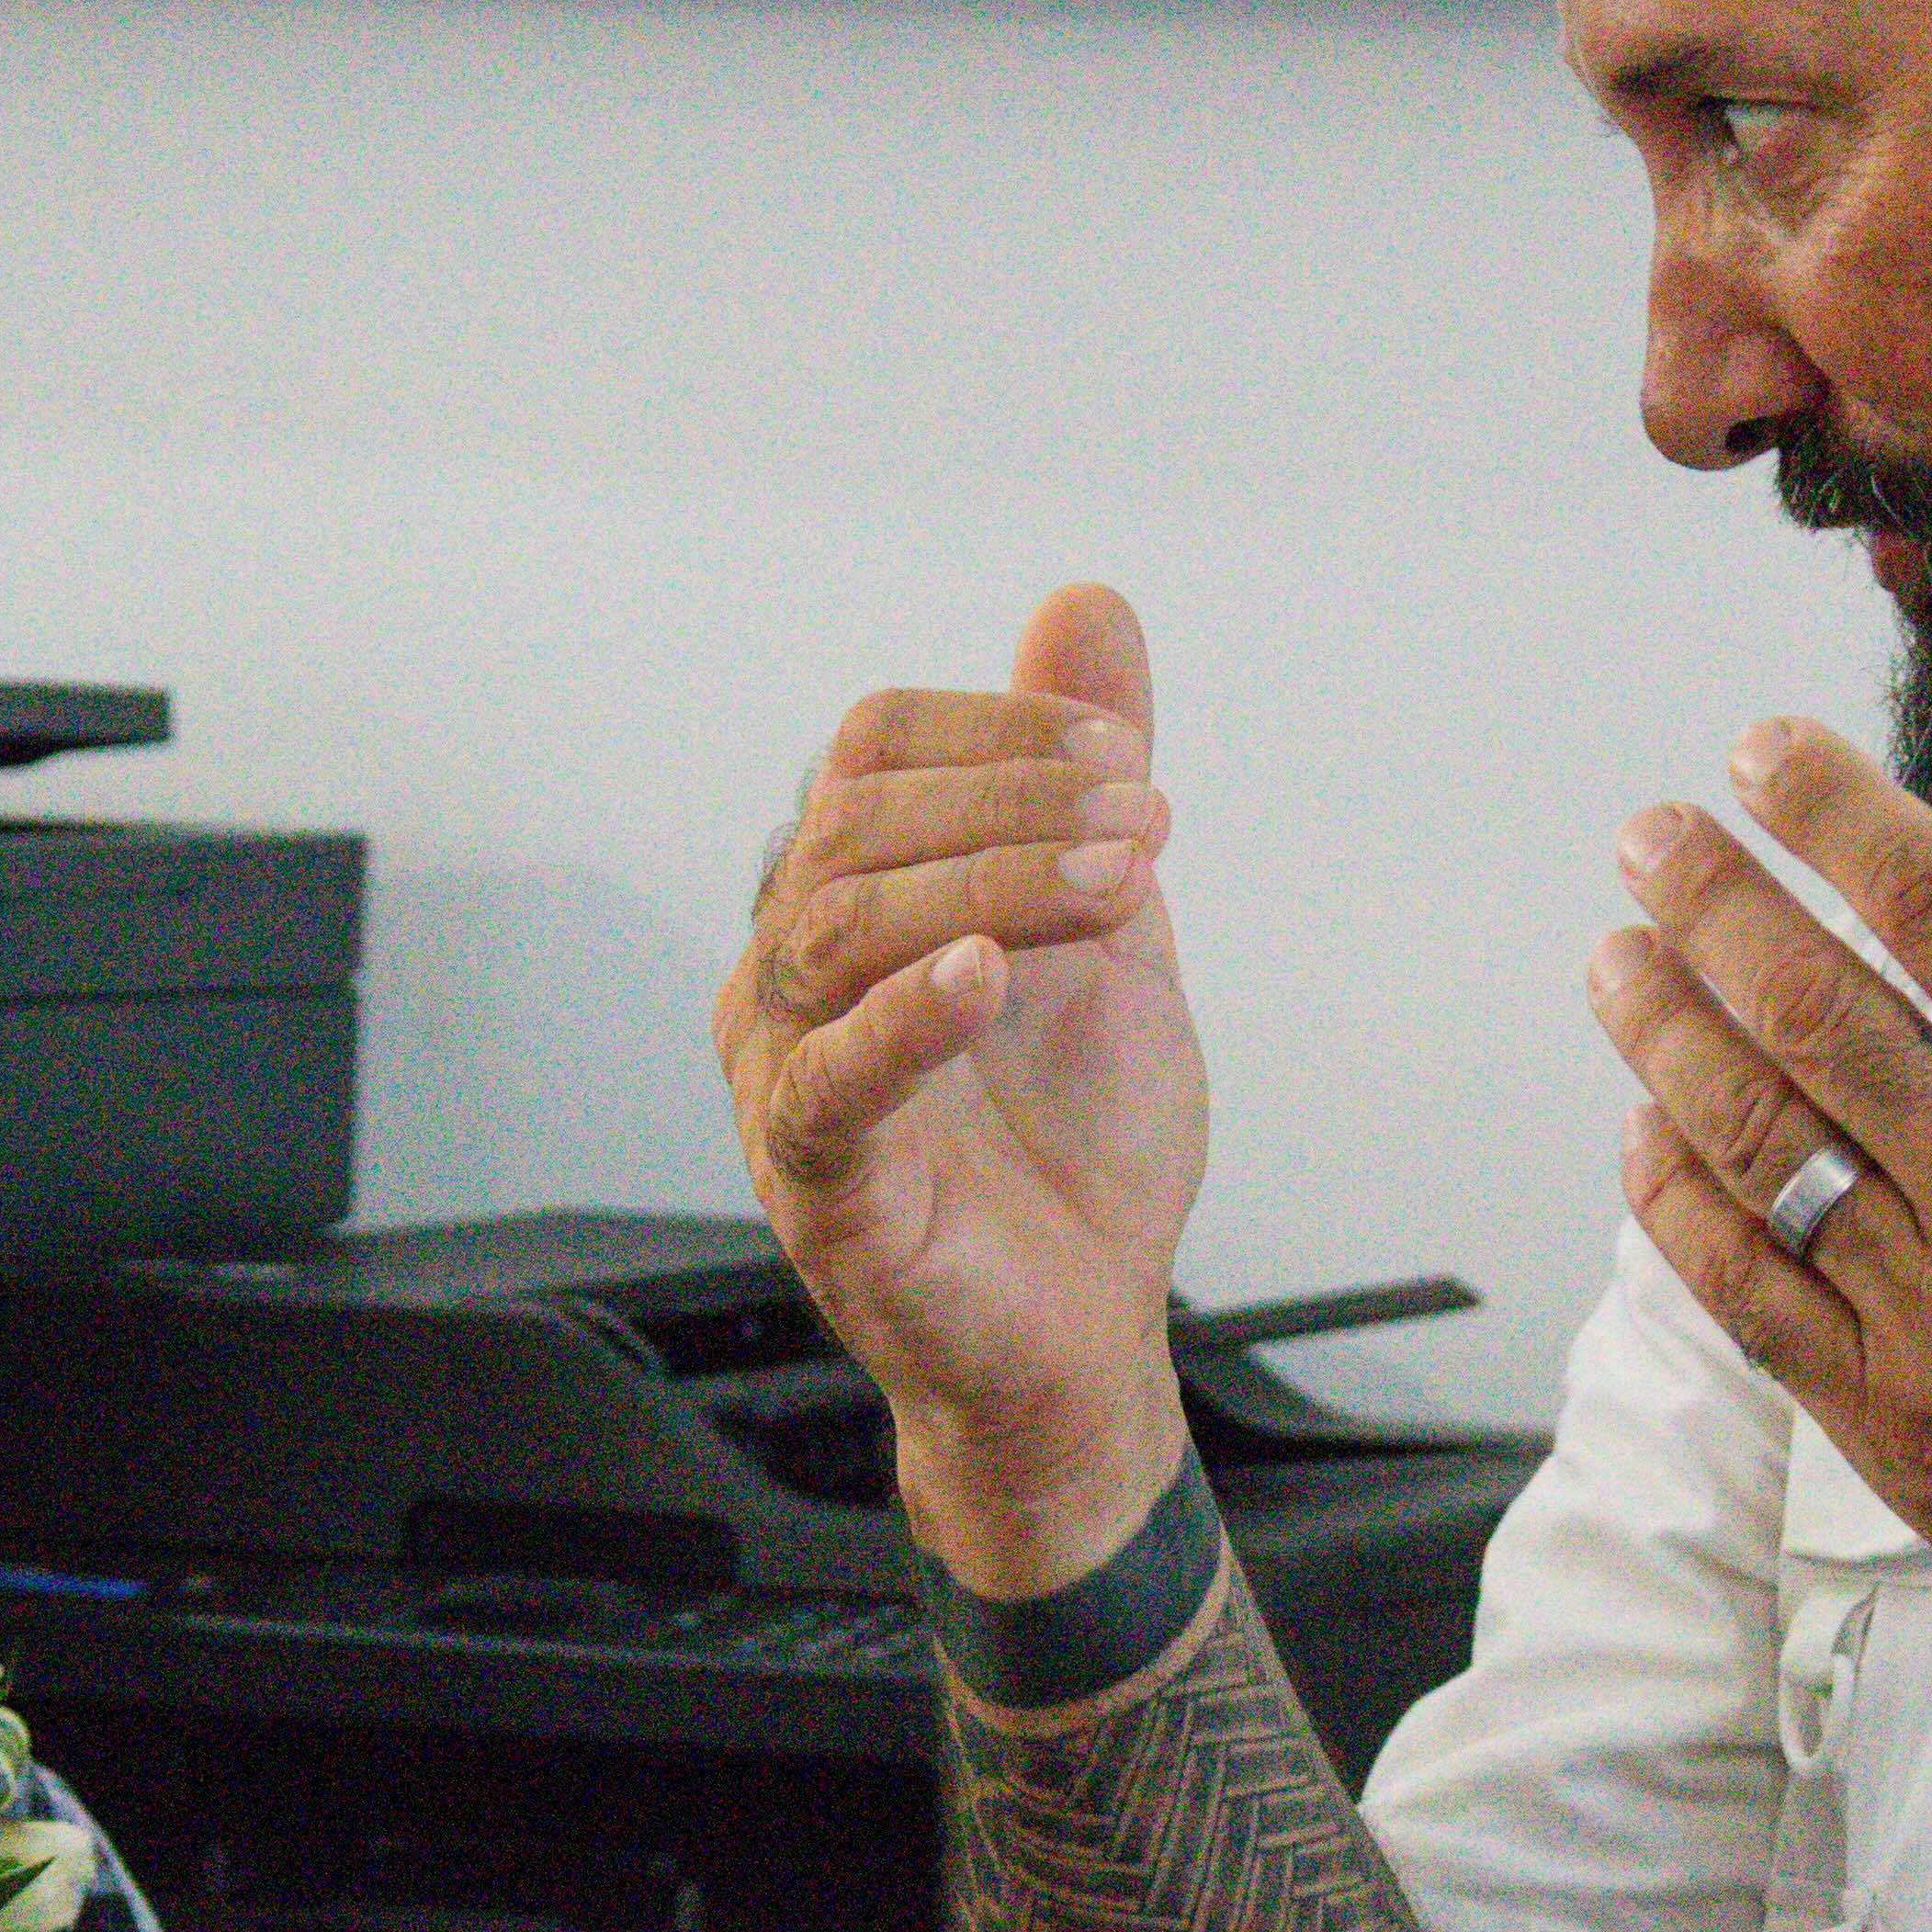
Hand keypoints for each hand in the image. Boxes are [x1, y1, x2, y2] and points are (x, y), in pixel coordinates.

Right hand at [718, 586, 1202, 1585]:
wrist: (1085, 1329)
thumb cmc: (1071, 1143)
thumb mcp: (1105, 921)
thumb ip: (1083, 772)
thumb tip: (1087, 602)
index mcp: (847, 897)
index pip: (874, 750)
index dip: (998, 730)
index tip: (1128, 759)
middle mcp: (790, 971)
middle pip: (853, 824)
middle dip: (1011, 802)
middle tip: (1145, 822)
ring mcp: (786, 1071)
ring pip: (836, 925)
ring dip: (989, 881)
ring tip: (1114, 884)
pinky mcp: (815, 1174)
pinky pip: (828, 1078)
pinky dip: (904, 1013)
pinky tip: (984, 973)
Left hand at [1587, 713, 1931, 1716]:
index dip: (1835, 818)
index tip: (1766, 759)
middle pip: (1816, 1016)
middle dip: (1714, 906)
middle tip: (1655, 841)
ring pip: (1759, 1149)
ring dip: (1667, 1037)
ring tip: (1622, 959)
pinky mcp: (1895, 1426)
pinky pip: (1746, 1295)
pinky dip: (1679, 1204)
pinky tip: (1648, 1131)